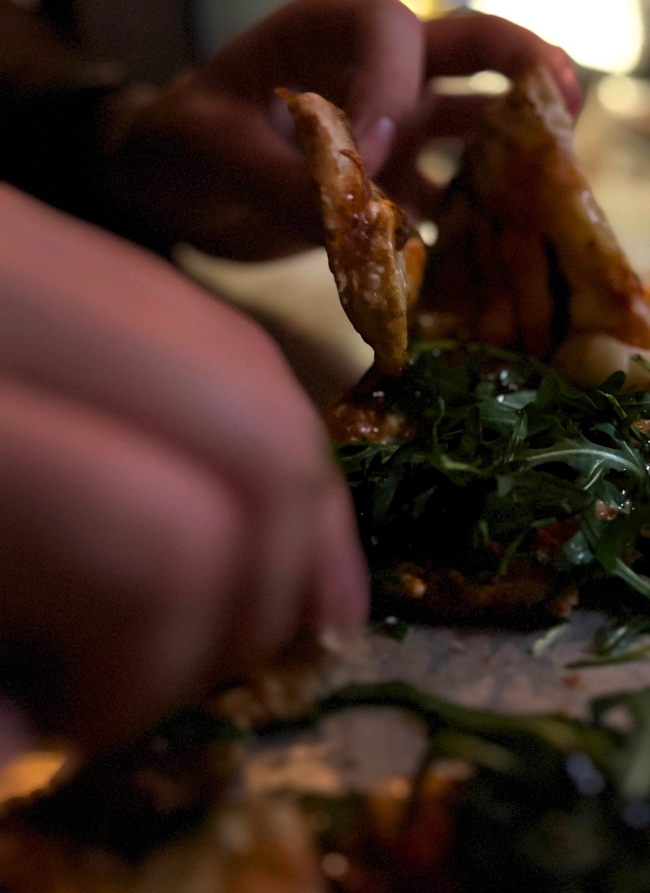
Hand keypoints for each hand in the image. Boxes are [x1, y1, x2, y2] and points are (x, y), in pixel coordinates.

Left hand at [0, 184, 367, 762]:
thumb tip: (45, 737)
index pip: (153, 538)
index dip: (166, 670)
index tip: (106, 729)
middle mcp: (19, 284)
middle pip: (251, 433)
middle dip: (265, 587)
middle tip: (206, 674)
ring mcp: (51, 247)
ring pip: (255, 367)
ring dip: (289, 511)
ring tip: (256, 611)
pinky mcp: (71, 245)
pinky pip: (216, 336)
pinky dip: (261, 433)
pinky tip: (252, 511)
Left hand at [105, 0, 580, 259]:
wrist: (175, 189)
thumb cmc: (180, 142)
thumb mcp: (207, 147)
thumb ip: (277, 173)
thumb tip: (357, 221)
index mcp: (328, 31)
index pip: (390, 31)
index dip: (395, 83)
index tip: (374, 152)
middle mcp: (378, 70)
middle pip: (471, 47)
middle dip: (525, 63)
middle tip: (568, 96)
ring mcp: (399, 125)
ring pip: (479, 123)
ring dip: (519, 149)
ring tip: (562, 185)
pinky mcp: (399, 184)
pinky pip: (451, 199)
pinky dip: (475, 226)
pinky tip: (500, 262)